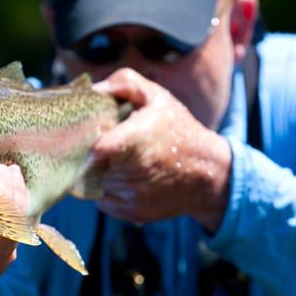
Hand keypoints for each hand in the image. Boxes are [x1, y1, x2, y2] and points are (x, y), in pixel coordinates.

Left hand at [92, 68, 231, 230]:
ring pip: (92, 182)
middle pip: (87, 163)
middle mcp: (132, 172)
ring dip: (99, 171)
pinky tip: (124, 177)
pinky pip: (102, 199)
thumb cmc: (178, 130)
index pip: (96, 148)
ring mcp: (130, 195)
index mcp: (136, 140)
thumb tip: (94, 90)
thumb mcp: (157, 96)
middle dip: (91, 153)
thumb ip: (124, 83)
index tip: (91, 133)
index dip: (87, 140)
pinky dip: (106, 188)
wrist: (207, 174)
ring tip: (120, 160)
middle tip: (107, 143)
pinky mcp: (130, 212)